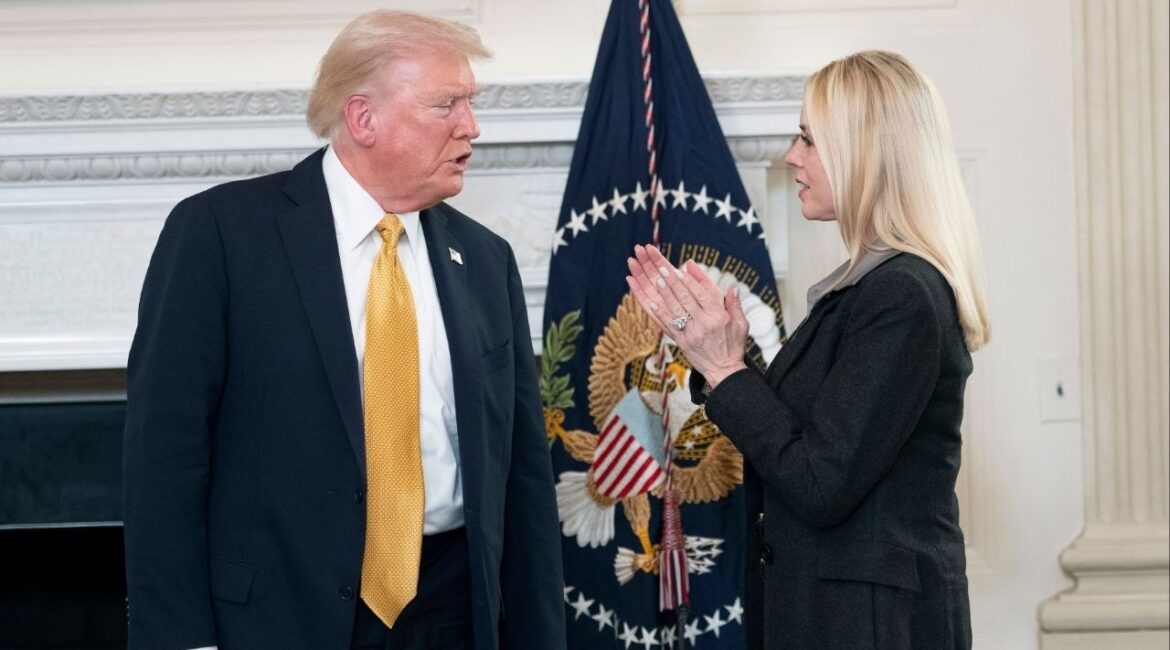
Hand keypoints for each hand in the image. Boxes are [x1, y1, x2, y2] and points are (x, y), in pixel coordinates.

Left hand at [625, 244, 749, 387]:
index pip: (701, 294)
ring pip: (675, 310)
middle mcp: (704, 324)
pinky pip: (668, 326)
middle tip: (663, 268)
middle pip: (686, 299)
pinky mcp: (682, 343)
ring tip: (656, 280)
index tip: (680, 269)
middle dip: (673, 282)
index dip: (689, 281)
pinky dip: (660, 314)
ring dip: (664, 294)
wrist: (724, 370)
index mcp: (719, 317)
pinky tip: (652, 303)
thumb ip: (735, 304)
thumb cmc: (733, 345)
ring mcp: (691, 334)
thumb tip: (734, 287)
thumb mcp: (741, 324)